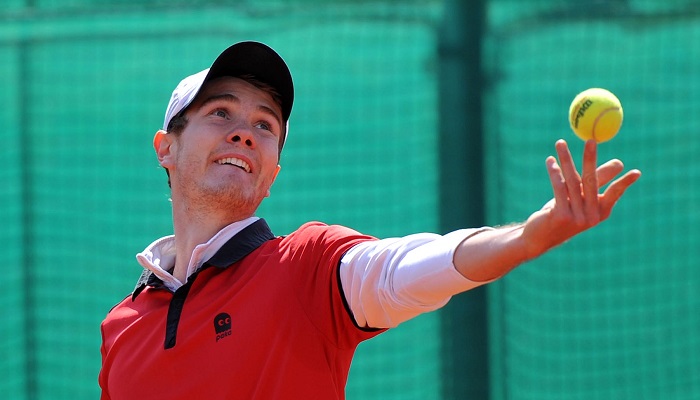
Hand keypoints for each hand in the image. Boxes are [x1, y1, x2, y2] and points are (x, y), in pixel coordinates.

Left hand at [521, 139, 640, 257]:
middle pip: (592, 181)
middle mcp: (592, 216)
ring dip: (565, 159)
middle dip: (591, 158)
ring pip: (572, 181)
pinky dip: (554, 172)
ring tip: (560, 143)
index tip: (637, 172)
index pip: (615, 194)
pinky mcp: (561, 216)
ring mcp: (577, 218)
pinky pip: (559, 188)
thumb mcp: (580, 198)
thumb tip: (619, 164)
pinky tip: (550, 161)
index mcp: (601, 212)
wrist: (539, 238)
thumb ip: (595, 181)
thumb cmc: (562, 213)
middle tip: (591, 140)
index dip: (625, 183)